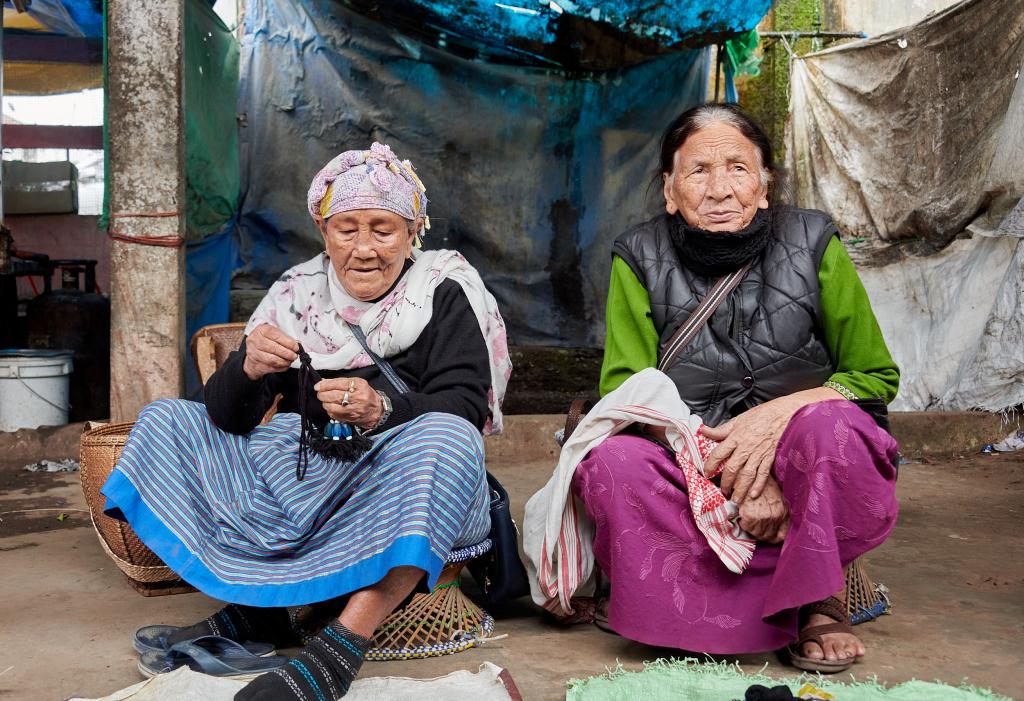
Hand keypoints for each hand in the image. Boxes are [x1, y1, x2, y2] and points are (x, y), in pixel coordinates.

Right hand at [243, 324, 298, 380]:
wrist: (253, 352)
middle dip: (287, 353)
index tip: (296, 347)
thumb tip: (296, 345)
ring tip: (290, 360)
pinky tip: (285, 365)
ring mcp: (254, 353)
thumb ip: (285, 338)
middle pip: (273, 348)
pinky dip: (281, 367)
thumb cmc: (266, 341)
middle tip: (294, 355)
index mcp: (261, 330)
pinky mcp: (256, 364)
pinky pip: (271, 367)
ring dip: (284, 361)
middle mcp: (255, 341)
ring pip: (272, 359)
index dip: (288, 342)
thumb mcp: (274, 334)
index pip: (276, 336)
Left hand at [315, 377, 382, 428]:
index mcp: (359, 386)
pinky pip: (334, 415)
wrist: (377, 411)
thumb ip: (341, 382)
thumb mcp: (357, 384)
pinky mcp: (349, 418)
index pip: (339, 383)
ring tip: (325, 400)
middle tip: (320, 393)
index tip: (318, 386)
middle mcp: (358, 397)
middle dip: (323, 394)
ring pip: (332, 407)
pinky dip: (329, 410)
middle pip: (335, 396)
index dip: (325, 385)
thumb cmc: (366, 395)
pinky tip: (331, 407)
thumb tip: (324, 382)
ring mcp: (354, 409)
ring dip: (325, 403)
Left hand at [701, 387, 841, 503]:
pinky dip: (758, 486)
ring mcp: (759, 454)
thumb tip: (703, 430)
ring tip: (735, 499)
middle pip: (732, 468)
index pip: (718, 454)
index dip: (710, 465)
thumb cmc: (762, 415)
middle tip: (722, 491)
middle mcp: (746, 448)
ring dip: (740, 489)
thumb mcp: (739, 419)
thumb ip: (721, 429)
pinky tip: (753, 495)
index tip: (706, 473)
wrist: (785, 414)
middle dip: (725, 482)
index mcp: (736, 437)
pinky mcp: (770, 458)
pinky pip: (763, 475)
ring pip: (747, 475)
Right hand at [737, 475, 788, 542]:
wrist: (748, 473)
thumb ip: (777, 510)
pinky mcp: (750, 516)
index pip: (781, 536)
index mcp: (783, 511)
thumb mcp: (776, 495)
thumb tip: (773, 524)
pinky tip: (743, 514)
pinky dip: (743, 522)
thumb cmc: (761, 482)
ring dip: (751, 528)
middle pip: (767, 536)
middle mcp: (775, 516)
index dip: (774, 538)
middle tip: (754, 526)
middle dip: (760, 533)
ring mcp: (763, 517)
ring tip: (748, 519)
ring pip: (756, 533)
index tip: (768, 537)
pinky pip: (746, 527)